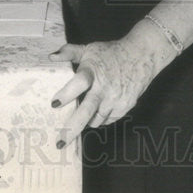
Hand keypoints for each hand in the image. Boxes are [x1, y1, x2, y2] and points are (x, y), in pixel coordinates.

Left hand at [49, 28, 173, 146]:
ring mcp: (116, 99)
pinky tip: (98, 110)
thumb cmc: (111, 53)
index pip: (79, 83)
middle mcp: (104, 88)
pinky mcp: (125, 106)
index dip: (67, 94)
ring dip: (86, 121)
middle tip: (59, 143)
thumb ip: (69, 52)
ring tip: (79, 119)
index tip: (54, 104)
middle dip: (71, 129)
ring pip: (96, 120)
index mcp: (93, 72)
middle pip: (87, 111)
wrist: (141, 55)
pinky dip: (100, 119)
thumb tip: (51, 57)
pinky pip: (108, 120)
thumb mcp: (89, 49)